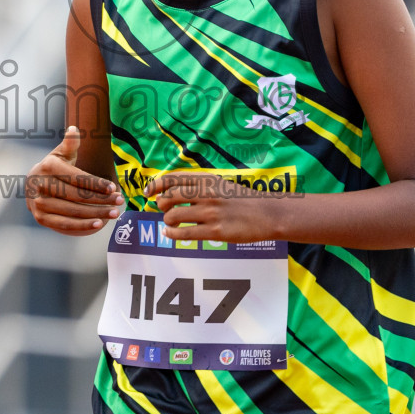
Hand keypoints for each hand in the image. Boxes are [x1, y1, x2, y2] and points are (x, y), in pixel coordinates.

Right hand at [26, 126, 124, 236]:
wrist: (33, 185)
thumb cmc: (54, 167)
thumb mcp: (60, 153)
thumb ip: (69, 144)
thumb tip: (74, 130)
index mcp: (49, 166)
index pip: (77, 177)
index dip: (96, 183)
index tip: (114, 188)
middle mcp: (41, 185)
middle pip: (77, 195)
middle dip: (101, 199)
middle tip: (120, 201)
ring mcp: (39, 203)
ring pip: (73, 211)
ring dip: (96, 214)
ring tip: (114, 213)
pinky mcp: (40, 218)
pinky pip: (64, 224)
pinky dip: (82, 226)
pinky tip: (99, 224)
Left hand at [145, 173, 279, 243]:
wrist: (267, 214)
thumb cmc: (243, 199)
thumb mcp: (221, 184)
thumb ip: (199, 185)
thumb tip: (172, 190)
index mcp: (207, 179)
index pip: (173, 178)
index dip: (155, 185)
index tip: (148, 192)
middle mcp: (206, 194)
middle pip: (168, 197)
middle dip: (161, 205)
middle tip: (164, 210)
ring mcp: (210, 213)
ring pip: (173, 216)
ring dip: (168, 221)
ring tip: (172, 223)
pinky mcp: (215, 231)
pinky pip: (184, 234)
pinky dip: (172, 234)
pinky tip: (170, 233)